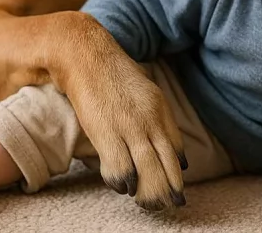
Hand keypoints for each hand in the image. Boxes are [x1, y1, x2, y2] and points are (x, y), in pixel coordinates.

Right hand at [58, 17, 186, 210]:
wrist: (85, 55)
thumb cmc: (113, 76)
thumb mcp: (145, 95)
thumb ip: (159, 121)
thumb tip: (175, 153)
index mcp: (160, 111)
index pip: (175, 152)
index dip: (176, 174)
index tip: (176, 189)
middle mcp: (150, 122)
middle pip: (167, 167)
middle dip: (168, 191)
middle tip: (168, 206)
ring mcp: (130, 129)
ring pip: (149, 173)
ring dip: (148, 194)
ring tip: (147, 204)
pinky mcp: (107, 134)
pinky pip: (122, 169)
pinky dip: (123, 182)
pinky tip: (121, 186)